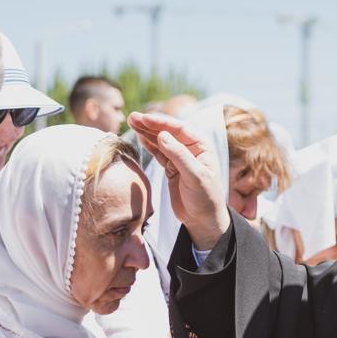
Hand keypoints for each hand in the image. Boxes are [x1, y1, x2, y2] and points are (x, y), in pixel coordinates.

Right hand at [128, 112, 231, 248]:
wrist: (203, 220)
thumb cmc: (205, 198)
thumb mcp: (194, 176)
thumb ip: (179, 156)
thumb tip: (162, 135)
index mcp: (201, 146)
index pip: (179, 128)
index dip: (160, 122)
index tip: (144, 118)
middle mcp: (191, 149)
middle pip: (168, 132)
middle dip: (150, 124)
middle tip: (132, 117)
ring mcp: (180, 158)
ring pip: (161, 141)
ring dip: (146, 132)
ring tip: (131, 123)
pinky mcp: (172, 168)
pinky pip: (158, 153)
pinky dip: (148, 145)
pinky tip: (139, 137)